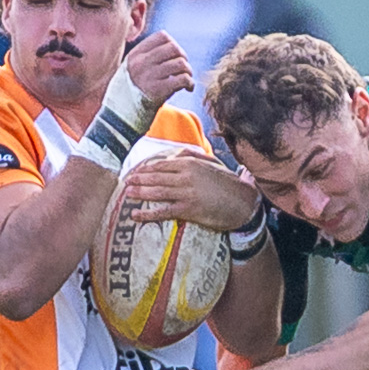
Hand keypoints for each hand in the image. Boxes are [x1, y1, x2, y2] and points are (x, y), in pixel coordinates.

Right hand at [124, 32, 194, 110]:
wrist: (121, 115)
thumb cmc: (130, 92)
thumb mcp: (132, 68)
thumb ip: (147, 56)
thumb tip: (172, 46)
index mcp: (136, 54)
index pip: (162, 36)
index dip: (173, 44)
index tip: (174, 56)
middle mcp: (141, 62)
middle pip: (174, 48)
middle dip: (183, 57)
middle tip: (183, 68)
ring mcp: (149, 76)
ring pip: (180, 63)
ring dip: (188, 71)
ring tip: (186, 79)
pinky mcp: (158, 90)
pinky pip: (183, 79)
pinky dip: (190, 83)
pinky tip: (188, 88)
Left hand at [126, 153, 260, 229]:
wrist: (243, 202)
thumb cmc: (228, 183)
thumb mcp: (212, 163)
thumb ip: (193, 156)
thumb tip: (174, 155)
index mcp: (190, 163)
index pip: (161, 164)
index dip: (145, 168)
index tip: (135, 171)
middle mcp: (186, 176)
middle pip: (155, 177)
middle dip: (138, 179)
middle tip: (125, 183)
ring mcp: (186, 193)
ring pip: (156, 192)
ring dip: (139, 193)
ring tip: (126, 194)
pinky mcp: (188, 209)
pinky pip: (163, 211)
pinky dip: (148, 213)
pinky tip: (136, 215)